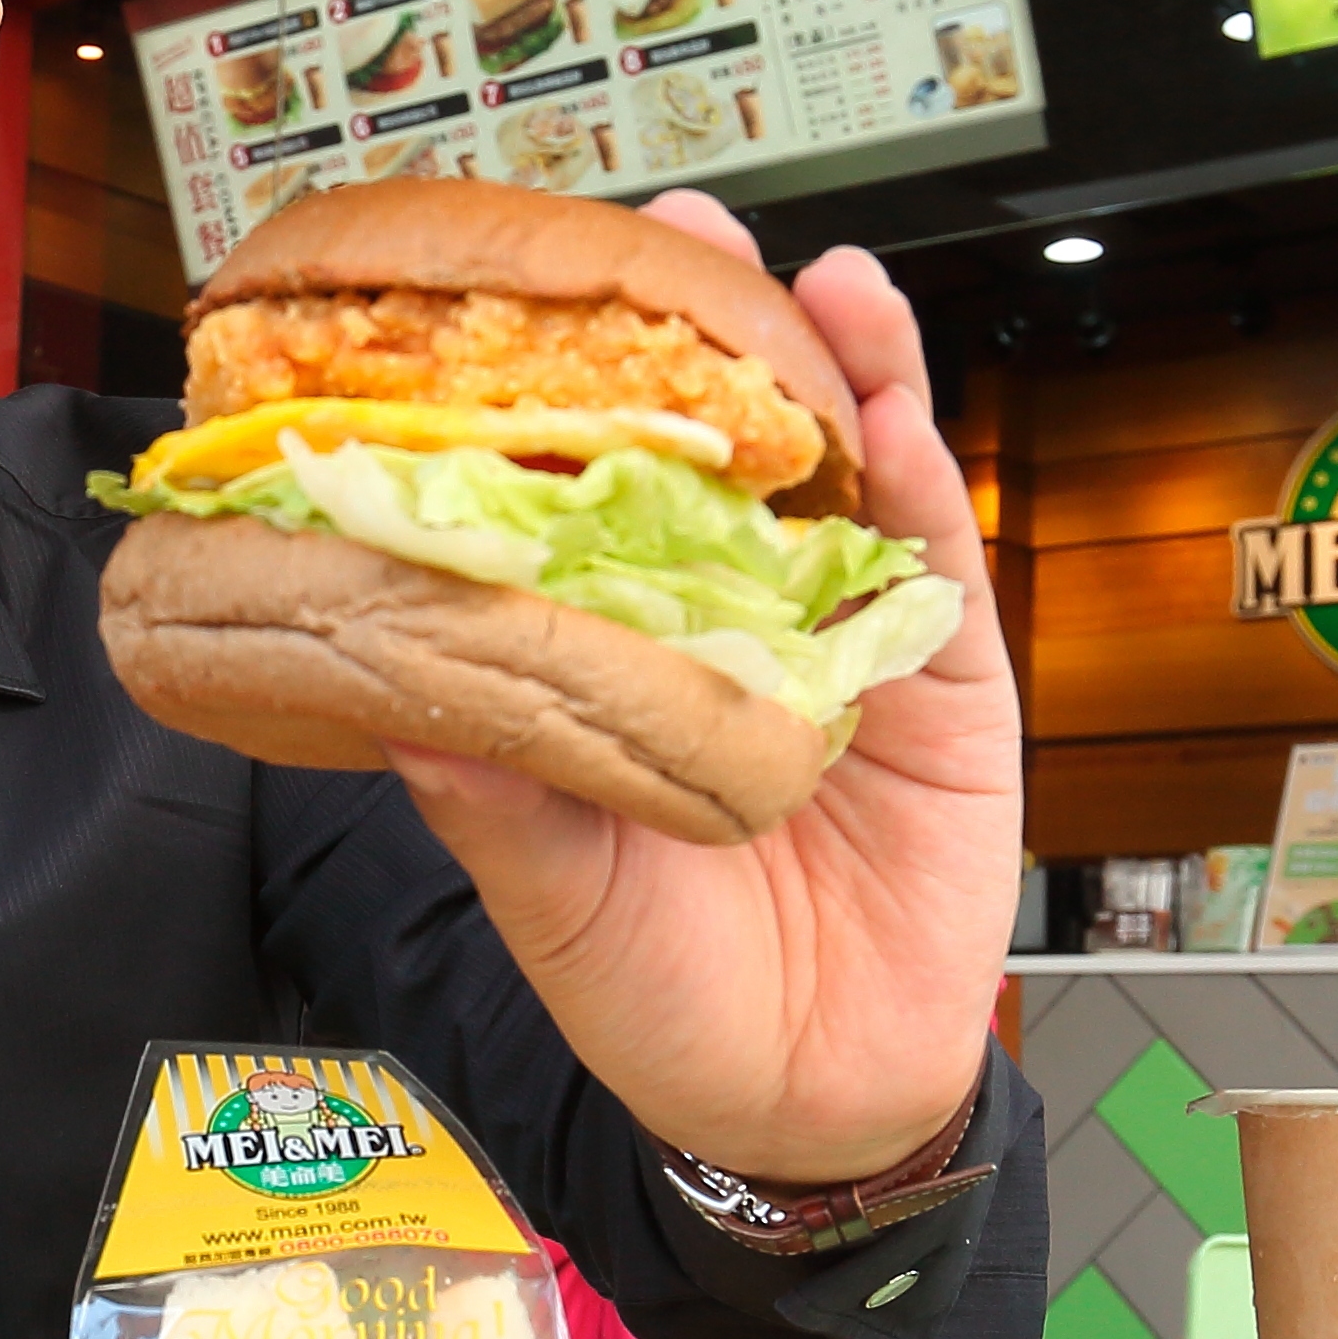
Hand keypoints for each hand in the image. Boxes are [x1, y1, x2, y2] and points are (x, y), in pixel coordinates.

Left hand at [381, 191, 1022, 1184]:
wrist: (812, 1106)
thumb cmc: (665, 1006)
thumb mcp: (559, 907)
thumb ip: (501, 805)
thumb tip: (396, 705)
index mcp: (611, 663)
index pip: (584, 502)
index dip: (567, 403)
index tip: (522, 306)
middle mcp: (720, 627)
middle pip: (717, 453)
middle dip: (700, 335)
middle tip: (666, 232)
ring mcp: (836, 640)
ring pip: (835, 475)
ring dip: (824, 363)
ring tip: (797, 272)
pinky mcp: (941, 677)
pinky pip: (931, 552)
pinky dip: (917, 458)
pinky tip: (887, 383)